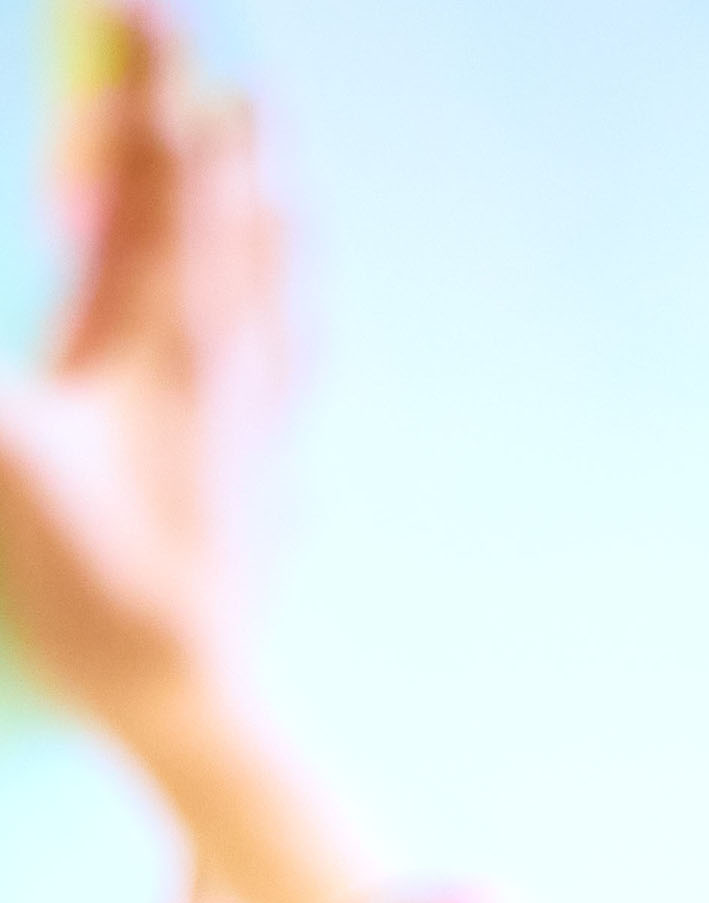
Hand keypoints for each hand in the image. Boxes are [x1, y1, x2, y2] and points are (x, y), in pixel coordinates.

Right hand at [0, 21, 266, 737]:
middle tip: (211, 42)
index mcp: (167, 330)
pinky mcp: (272, 472)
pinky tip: (288, 305)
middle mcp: (232, 357)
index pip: (164, 161)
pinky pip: (291, 355)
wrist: (194, 706)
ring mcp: (262, 415)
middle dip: (211, 109)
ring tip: (260, 134)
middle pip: (234, 201)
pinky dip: (284, 297)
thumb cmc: (94, 588)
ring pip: (277, 273)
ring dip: (261, 194)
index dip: (149, 69)